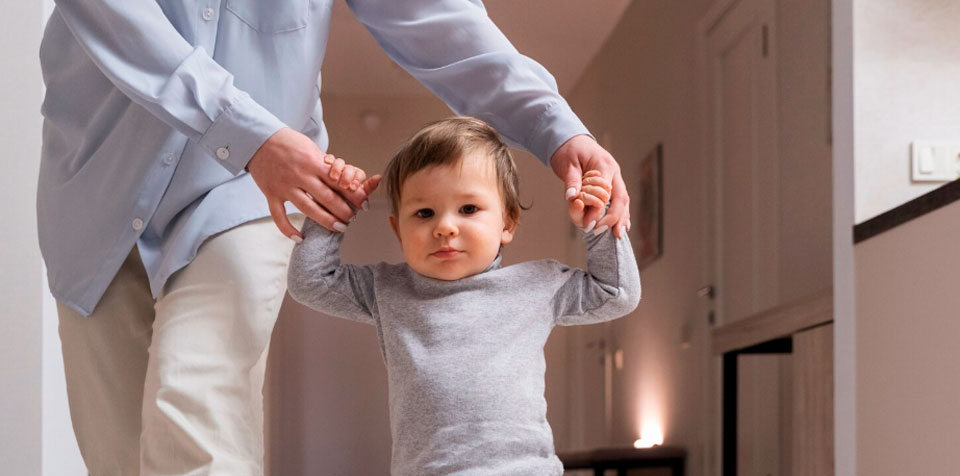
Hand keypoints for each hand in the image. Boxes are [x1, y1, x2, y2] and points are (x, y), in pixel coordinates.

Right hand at [246, 127, 370, 238]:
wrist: (258, 139)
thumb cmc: (288, 142)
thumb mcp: (310, 148)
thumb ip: (324, 165)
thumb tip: (344, 179)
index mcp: (313, 162)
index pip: (339, 182)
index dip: (354, 195)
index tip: (364, 204)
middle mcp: (300, 175)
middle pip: (327, 198)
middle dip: (343, 211)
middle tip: (352, 219)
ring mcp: (284, 186)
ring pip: (308, 209)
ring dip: (326, 221)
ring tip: (339, 228)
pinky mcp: (271, 194)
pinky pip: (279, 216)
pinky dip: (288, 229)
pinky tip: (300, 238)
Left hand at [550, 134, 629, 237]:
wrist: (572, 139)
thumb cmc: (568, 150)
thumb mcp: (567, 164)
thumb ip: (571, 181)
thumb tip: (571, 198)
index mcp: (603, 165)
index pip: (605, 192)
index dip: (598, 210)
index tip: (588, 225)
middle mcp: (613, 172)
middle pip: (621, 197)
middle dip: (615, 217)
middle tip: (603, 232)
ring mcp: (615, 177)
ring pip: (623, 200)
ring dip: (621, 218)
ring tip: (618, 235)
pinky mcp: (612, 183)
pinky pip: (619, 199)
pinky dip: (621, 213)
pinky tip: (623, 226)